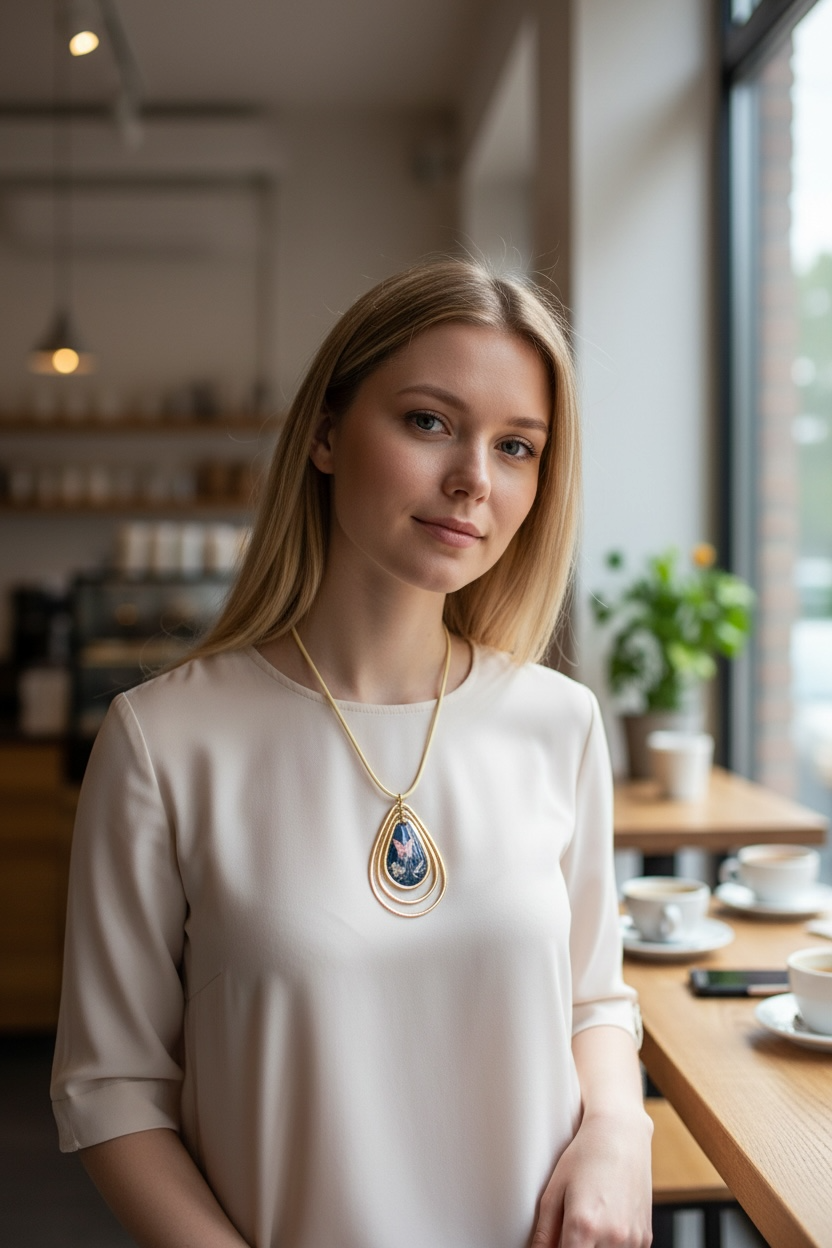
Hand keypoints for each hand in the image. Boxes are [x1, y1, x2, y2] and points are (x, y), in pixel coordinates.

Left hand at [530, 1107, 652, 1246]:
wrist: (621, 1134)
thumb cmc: (585, 1155)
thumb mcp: (554, 1190)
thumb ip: (544, 1233)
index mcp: (584, 1226)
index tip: (557, 1242)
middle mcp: (612, 1237)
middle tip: (569, 1232)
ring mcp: (632, 1239)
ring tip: (589, 1224)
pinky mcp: (645, 1238)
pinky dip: (612, 1246)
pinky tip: (605, 1224)